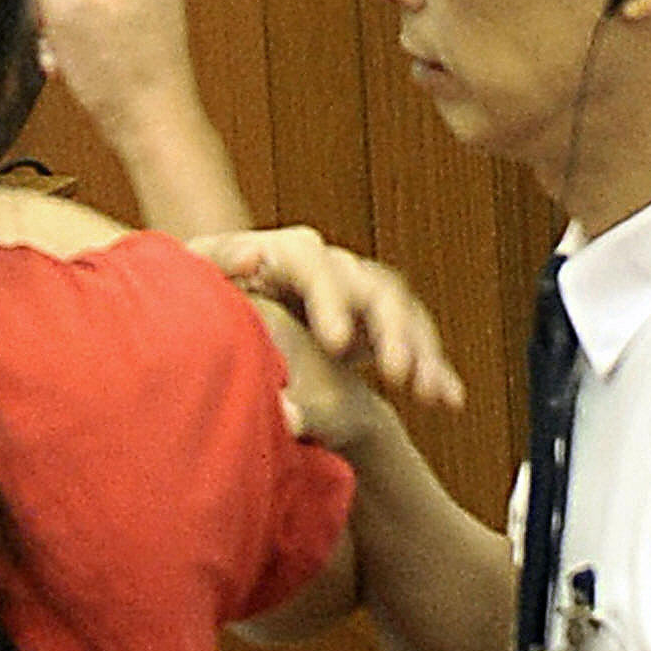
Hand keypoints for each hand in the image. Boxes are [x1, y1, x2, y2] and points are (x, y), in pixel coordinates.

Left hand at [193, 226, 466, 418]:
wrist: (234, 304)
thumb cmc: (208, 289)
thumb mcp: (203, 273)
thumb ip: (219, 263)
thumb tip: (252, 258)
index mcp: (290, 252)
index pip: (317, 265)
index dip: (332, 300)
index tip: (337, 342)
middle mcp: (334, 266)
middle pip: (374, 287)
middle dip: (392, 330)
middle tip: (400, 374)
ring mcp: (361, 290)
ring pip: (403, 314)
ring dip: (420, 350)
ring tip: (428, 392)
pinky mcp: (377, 319)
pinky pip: (414, 339)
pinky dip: (432, 366)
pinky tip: (447, 398)